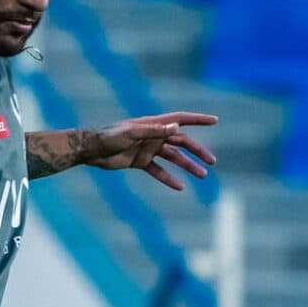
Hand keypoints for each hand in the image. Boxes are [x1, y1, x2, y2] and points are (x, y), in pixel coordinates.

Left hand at [86, 112, 217, 191]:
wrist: (92, 150)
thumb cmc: (110, 137)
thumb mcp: (132, 133)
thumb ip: (154, 131)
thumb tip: (177, 128)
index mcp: (153, 124)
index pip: (180, 119)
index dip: (198, 119)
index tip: (215, 121)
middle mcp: (153, 135)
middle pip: (181, 142)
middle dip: (197, 151)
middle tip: (212, 161)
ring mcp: (148, 149)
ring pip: (173, 157)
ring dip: (187, 166)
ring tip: (202, 176)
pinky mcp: (140, 162)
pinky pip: (158, 171)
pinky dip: (168, 178)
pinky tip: (180, 187)